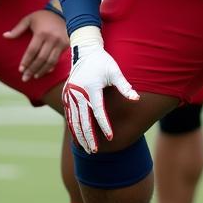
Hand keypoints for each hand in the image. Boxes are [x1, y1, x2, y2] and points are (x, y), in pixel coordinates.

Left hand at [4, 9, 67, 81]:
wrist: (62, 12)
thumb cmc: (43, 16)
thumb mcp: (29, 19)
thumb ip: (18, 29)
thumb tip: (5, 36)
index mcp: (41, 33)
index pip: (32, 51)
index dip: (26, 61)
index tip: (20, 70)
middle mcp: (52, 39)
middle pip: (41, 58)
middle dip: (32, 69)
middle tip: (25, 78)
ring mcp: (60, 42)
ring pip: (50, 61)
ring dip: (42, 70)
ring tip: (35, 76)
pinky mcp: (66, 44)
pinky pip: (58, 59)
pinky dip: (51, 66)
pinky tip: (46, 72)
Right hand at [63, 26, 138, 152]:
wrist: (84, 51)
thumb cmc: (103, 62)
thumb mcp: (115, 71)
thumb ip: (125, 86)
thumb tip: (137, 98)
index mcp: (91, 88)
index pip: (98, 111)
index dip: (104, 125)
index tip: (110, 137)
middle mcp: (78, 93)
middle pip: (82, 120)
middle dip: (88, 137)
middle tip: (94, 151)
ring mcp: (70, 95)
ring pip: (73, 120)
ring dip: (79, 135)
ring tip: (86, 149)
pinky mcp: (66, 95)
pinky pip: (69, 114)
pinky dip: (72, 127)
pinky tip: (77, 138)